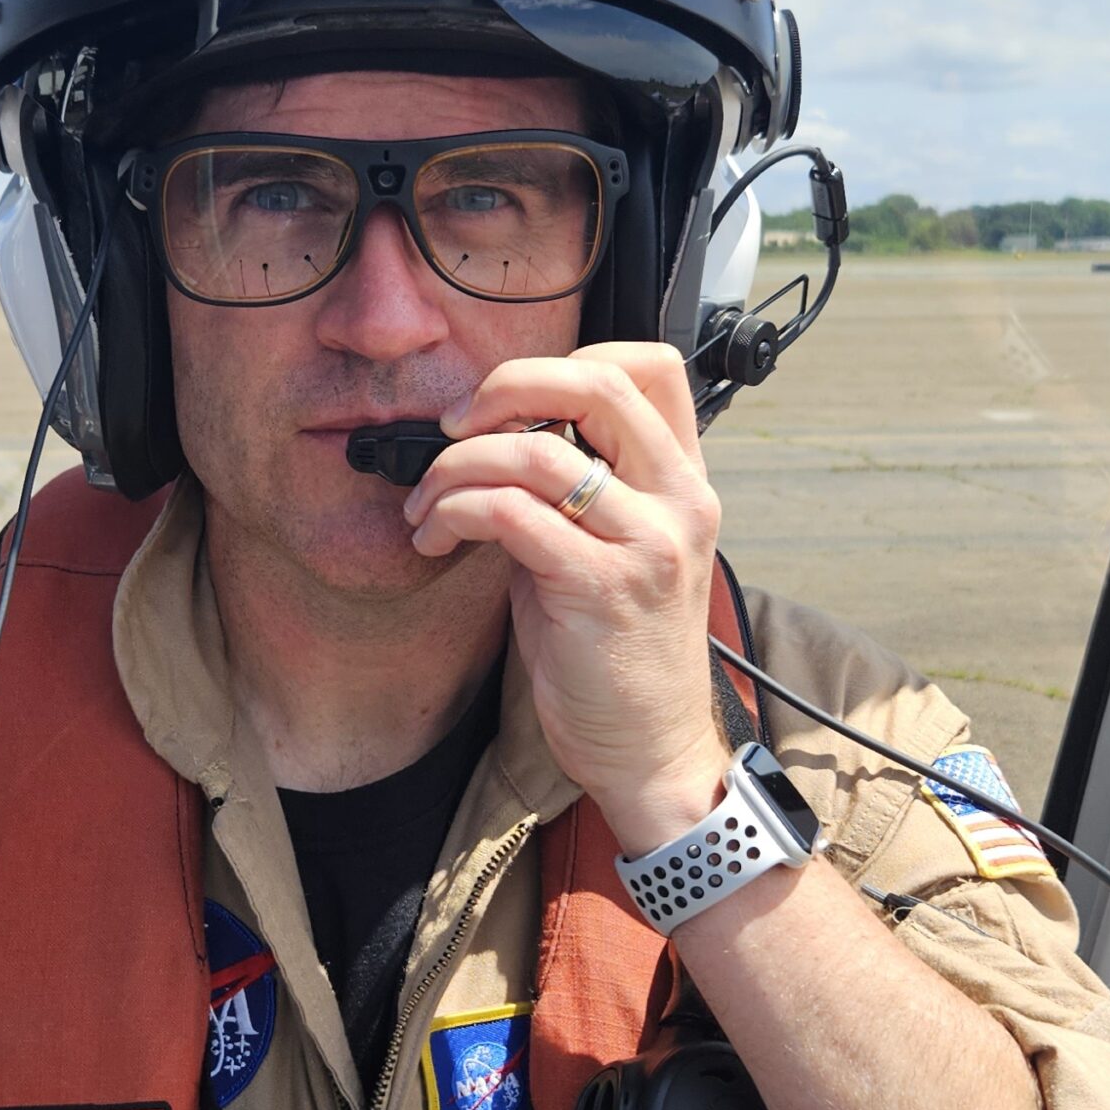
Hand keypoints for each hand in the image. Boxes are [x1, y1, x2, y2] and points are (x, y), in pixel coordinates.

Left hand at [403, 342, 725, 853]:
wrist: (649, 749)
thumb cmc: (616, 656)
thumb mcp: (606, 552)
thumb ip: (571, 490)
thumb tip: (493, 439)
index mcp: (684, 484)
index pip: (652, 369)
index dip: (571, 360)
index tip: (509, 400)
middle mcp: (679, 502)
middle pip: (598, 385)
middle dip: (506, 386)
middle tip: (456, 424)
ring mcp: (647, 544)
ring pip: (536, 452)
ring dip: (456, 466)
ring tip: (426, 503)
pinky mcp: (602, 589)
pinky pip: (511, 515)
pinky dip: (456, 512)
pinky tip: (436, 538)